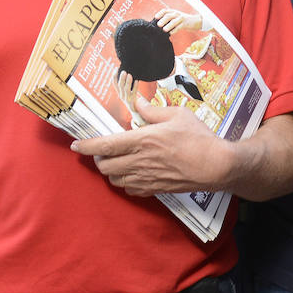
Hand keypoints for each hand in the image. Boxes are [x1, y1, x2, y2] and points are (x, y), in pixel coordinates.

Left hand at [71, 101, 225, 196]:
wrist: (216, 166)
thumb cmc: (198, 138)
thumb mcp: (177, 115)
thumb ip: (152, 110)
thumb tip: (138, 101)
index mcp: (142, 140)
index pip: (105, 145)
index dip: (86, 146)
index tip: (76, 145)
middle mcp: (140, 161)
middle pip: (105, 166)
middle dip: (98, 159)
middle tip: (103, 151)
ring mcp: (146, 178)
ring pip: (115, 180)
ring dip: (111, 171)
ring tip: (117, 161)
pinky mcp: (155, 190)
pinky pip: (130, 190)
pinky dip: (126, 183)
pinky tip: (133, 174)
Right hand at [114, 71, 145, 127]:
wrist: (136, 112)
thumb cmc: (132, 100)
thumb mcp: (127, 93)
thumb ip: (126, 85)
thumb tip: (127, 73)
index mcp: (119, 93)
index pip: (114, 84)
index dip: (114, 76)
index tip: (116, 69)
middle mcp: (122, 96)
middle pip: (120, 86)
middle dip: (121, 78)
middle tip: (124, 71)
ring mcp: (127, 99)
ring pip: (126, 90)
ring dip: (127, 82)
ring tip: (130, 75)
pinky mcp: (133, 102)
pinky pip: (134, 93)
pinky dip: (135, 87)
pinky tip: (137, 81)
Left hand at [154, 9, 202, 33]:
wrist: (196, 21)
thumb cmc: (184, 20)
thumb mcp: (176, 17)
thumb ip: (169, 20)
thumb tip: (159, 25)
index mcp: (173, 12)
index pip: (165, 11)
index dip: (160, 14)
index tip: (155, 17)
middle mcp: (177, 14)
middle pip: (169, 16)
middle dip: (163, 20)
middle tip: (158, 24)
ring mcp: (181, 18)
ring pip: (174, 21)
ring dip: (169, 25)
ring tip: (164, 29)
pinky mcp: (185, 24)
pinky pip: (179, 27)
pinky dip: (175, 30)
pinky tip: (171, 33)